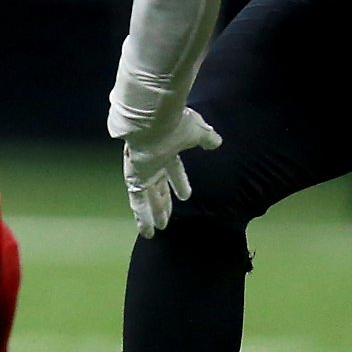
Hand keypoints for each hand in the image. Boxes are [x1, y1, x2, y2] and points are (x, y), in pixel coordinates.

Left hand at [120, 108, 220, 237]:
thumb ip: (206, 138)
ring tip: (158, 230)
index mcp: (167, 150)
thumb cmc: (175, 123)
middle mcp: (152, 162)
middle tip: (167, 219)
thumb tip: (217, 141)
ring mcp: (142, 171)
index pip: (173, 170)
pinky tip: (146, 231)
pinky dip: (142, 217)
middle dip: (163, 202)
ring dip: (153, 213)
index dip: (179, 183)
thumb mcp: (197, 132)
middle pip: (157, 187)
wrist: (153, 119)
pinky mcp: (134, 178)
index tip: (186, 196)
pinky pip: (137, 201)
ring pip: (147, 197)